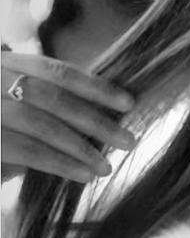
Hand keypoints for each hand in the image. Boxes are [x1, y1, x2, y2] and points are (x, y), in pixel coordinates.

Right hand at [1, 51, 136, 182]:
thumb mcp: (5, 95)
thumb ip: (34, 101)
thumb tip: (85, 120)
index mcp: (3, 63)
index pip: (58, 71)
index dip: (96, 86)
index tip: (129, 101)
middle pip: (55, 98)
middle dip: (96, 120)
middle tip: (129, 139)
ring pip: (42, 124)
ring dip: (81, 147)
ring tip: (107, 165)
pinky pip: (27, 151)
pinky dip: (59, 163)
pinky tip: (82, 173)